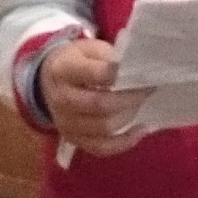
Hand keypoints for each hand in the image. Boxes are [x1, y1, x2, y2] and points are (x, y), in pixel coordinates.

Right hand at [39, 39, 148, 155]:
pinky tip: (139, 131)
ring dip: (129, 117)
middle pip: (100, 104)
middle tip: (148, 90)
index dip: (122, 75)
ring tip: (142, 105)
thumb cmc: (77, 61)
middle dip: (131, 98)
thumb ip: (109, 57)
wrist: (49, 80)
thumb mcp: (90, 49)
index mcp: (64, 70)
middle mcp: (61, 98)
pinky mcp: (73, 139)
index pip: (96, 74)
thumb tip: (136, 70)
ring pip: (103, 128)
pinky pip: (101, 148)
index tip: (143, 73)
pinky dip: (124, 142)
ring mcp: (65, 122)